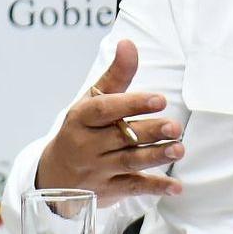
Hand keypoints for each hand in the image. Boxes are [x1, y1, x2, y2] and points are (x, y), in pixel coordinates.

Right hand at [36, 39, 184, 207]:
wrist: (54, 176)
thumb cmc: (80, 130)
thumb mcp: (91, 102)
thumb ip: (115, 76)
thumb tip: (128, 43)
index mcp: (81, 119)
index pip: (105, 110)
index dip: (131, 104)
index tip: (159, 99)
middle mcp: (86, 145)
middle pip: (122, 137)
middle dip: (150, 132)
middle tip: (175, 126)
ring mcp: (97, 170)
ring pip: (129, 162)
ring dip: (156, 157)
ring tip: (179, 149)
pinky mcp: (108, 190)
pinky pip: (133, 188)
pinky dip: (155, 187)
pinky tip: (176, 186)